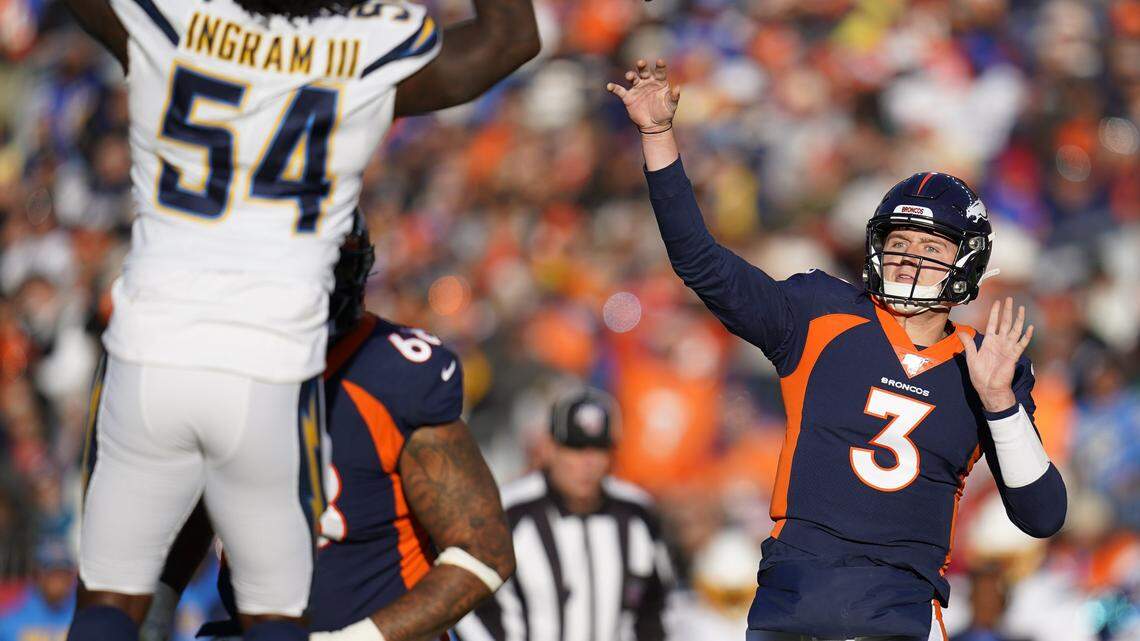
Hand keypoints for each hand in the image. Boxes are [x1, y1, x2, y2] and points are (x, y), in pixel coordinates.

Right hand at [606, 59, 680, 133]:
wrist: (655, 125)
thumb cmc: (665, 113)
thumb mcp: (672, 105)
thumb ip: (674, 96)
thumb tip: (677, 88)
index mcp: (659, 82)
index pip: (659, 71)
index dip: (659, 66)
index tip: (659, 61)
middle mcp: (647, 82)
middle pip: (644, 71)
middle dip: (642, 66)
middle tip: (640, 63)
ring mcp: (637, 89)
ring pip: (633, 78)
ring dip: (630, 75)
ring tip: (629, 76)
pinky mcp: (629, 97)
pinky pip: (620, 91)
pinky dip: (614, 88)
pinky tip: (609, 86)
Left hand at [957, 297, 1033, 411]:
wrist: (989, 389)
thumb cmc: (980, 376)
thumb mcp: (971, 357)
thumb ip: (968, 344)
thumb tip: (960, 332)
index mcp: (989, 342)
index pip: (993, 323)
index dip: (995, 313)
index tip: (997, 302)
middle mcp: (1000, 343)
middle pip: (1005, 323)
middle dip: (1007, 311)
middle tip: (1009, 299)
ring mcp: (1008, 349)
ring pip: (1015, 331)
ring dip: (1018, 320)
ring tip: (1021, 308)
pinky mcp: (1013, 356)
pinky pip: (1021, 344)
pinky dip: (1026, 336)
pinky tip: (1030, 328)